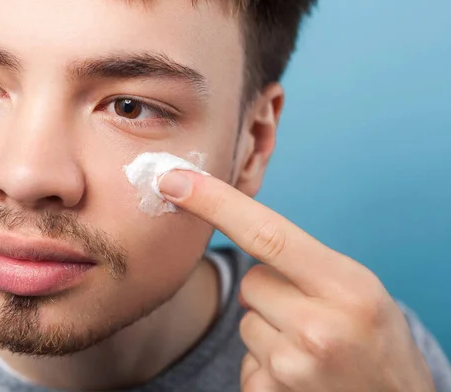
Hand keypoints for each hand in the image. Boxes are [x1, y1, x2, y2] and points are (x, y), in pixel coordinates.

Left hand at [158, 171, 435, 391]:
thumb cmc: (377, 340)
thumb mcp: (360, 290)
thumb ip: (304, 262)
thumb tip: (234, 235)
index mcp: (347, 288)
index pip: (266, 234)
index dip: (214, 202)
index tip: (173, 179)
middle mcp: (318, 328)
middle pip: (251, 281)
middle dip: (272, 292)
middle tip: (314, 316)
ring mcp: (292, 367)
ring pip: (244, 321)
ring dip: (269, 330)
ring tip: (312, 349)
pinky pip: (245, 359)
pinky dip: (266, 363)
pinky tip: (302, 374)